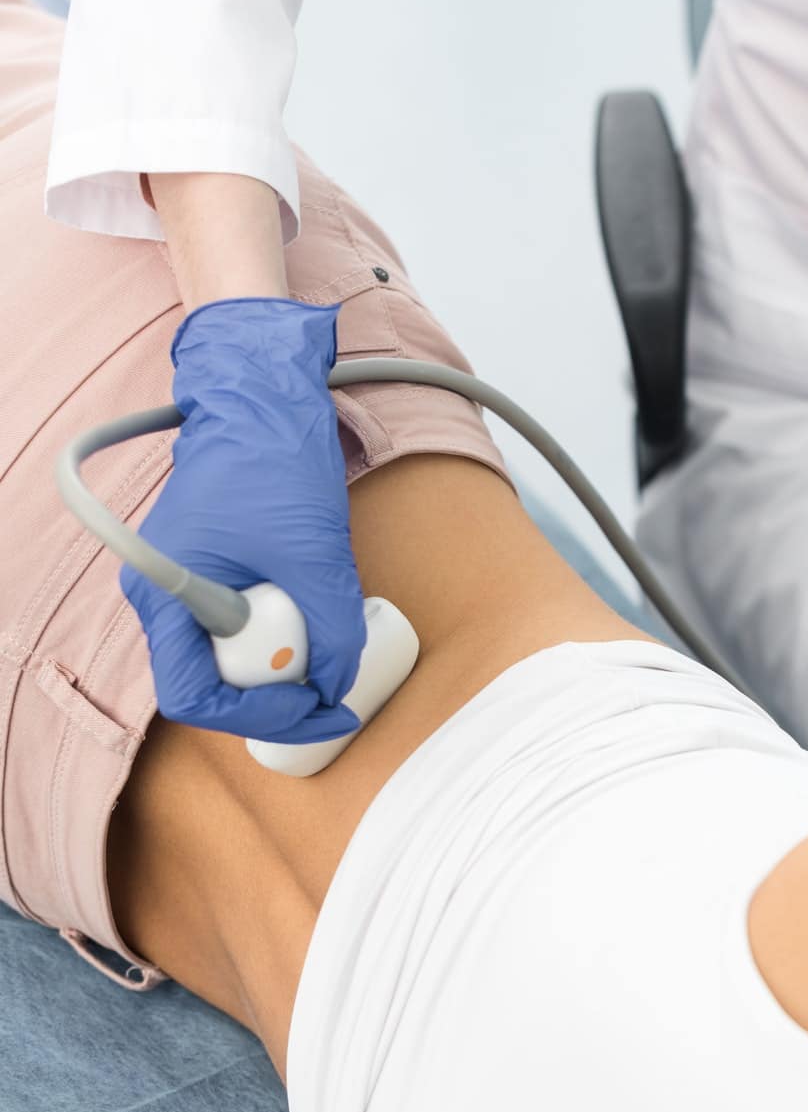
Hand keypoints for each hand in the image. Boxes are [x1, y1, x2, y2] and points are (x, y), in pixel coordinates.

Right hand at [123, 298, 365, 743]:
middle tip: (337, 691)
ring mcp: (189, 583)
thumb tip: (339, 684)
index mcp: (165, 593)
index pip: (194, 694)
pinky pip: (251, 624)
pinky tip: (320, 613)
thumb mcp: (315, 551)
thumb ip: (330, 625)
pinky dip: (290, 629)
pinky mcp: (219, 571)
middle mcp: (164, 596)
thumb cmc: (273, 459)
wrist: (265, 396)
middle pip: (216, 682)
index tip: (318, 710)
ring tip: (333, 641)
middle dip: (280, 693)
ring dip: (289, 661)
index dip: (259, 715)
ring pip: (239, 655)